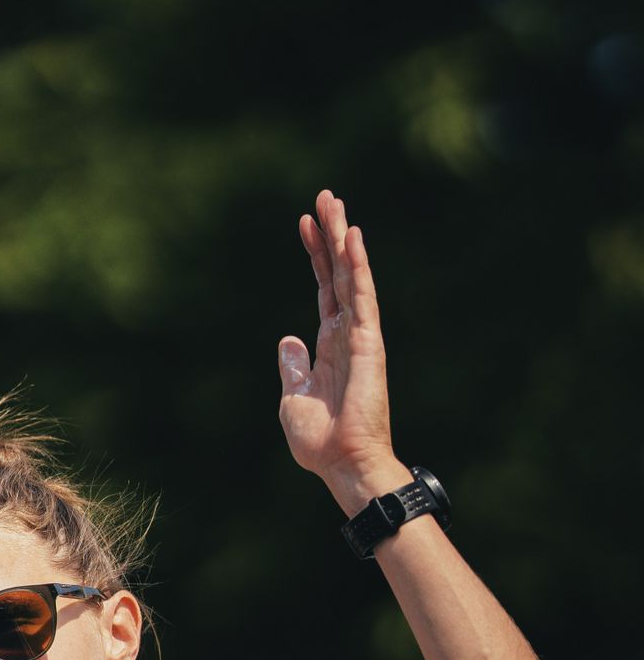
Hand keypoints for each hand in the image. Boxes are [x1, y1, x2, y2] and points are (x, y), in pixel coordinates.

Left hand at [277, 191, 406, 514]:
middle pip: (338, 273)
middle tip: (323, 196)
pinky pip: (362, 296)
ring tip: (333, 202)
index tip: (304, 224)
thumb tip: (289, 339)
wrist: (342, 463)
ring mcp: (359, 335)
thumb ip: (292, 368)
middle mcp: (346, 335)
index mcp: (328, 347)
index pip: (323, 290)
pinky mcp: (369, 342)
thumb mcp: (293, 400)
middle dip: (329, 235)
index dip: (315, 257)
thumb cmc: (320, 442)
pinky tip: (352, 237)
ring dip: (342, 239)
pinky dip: (357, 266)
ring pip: (351, 276)